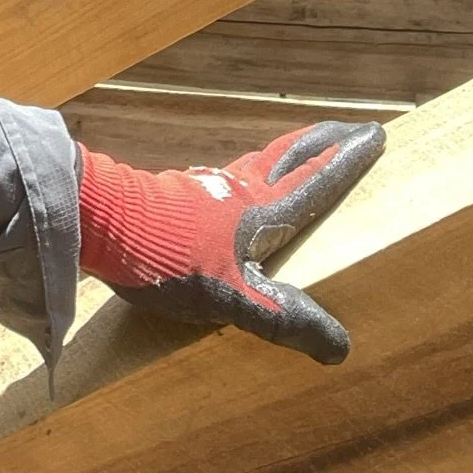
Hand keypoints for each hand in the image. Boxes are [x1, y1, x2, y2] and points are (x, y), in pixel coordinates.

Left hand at [76, 120, 385, 363]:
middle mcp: (236, 190)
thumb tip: (340, 345)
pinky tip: (235, 184)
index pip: (314, 182)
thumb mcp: (229, 297)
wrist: (97, 219)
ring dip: (287, 153)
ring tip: (301, 153)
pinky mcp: (179, 193)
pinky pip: (229, 176)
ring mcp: (206, 187)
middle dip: (322, 142)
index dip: (347, 162)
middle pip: (288, 157)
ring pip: (259, 162)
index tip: (375, 134)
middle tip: (350, 128)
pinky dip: (251, 170)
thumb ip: (282, 317)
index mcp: (258, 212)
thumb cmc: (163, 256)